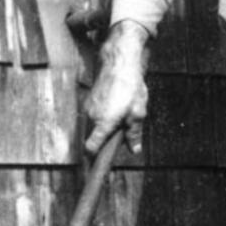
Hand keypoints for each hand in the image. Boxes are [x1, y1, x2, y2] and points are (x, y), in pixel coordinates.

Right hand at [84, 21, 149, 155]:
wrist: (119, 62)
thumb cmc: (130, 86)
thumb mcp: (138, 112)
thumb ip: (134, 133)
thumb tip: (134, 149)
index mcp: (103, 123)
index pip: (90, 148)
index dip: (94, 158)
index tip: (100, 163)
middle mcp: (91, 117)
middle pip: (93, 138)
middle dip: (105, 141)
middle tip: (121, 134)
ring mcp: (88, 108)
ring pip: (93, 127)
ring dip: (104, 128)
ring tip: (121, 116)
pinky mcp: (88, 100)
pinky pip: (93, 116)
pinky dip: (102, 117)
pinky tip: (116, 107)